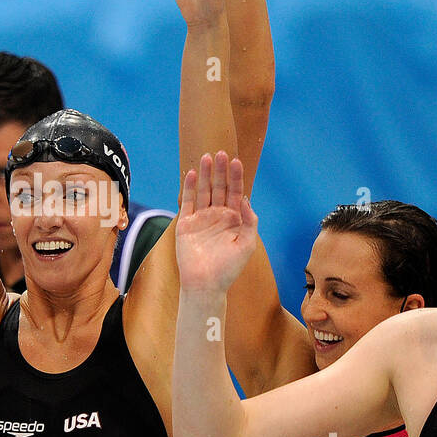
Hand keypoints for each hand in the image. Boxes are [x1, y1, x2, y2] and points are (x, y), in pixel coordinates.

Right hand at [176, 151, 257, 294]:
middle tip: (221, 153)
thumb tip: (247, 199)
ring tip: (206, 156)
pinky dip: (188, 188)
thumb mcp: (247, 244)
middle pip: (220, 187)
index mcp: (234, 219)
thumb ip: (250, 221)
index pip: (236, 193)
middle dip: (221, 171)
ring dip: (205, 174)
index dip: (236, 177)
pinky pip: (188, 202)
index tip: (236, 162)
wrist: (206, 284)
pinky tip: (191, 173)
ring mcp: (201, 218)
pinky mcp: (186, 224)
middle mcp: (218, 215)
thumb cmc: (229, 268)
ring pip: (204, 191)